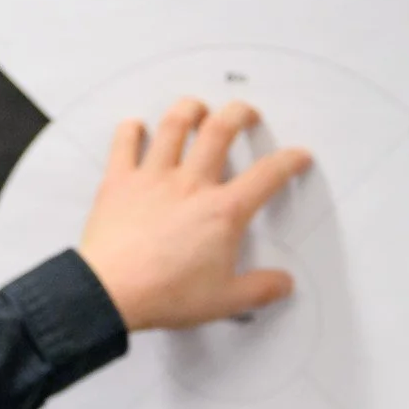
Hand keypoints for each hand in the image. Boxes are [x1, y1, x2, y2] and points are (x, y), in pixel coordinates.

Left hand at [77, 98, 313, 331]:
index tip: (297, 156)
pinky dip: (130, 130)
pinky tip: (136, 126)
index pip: (267, 176)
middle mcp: (190, 185)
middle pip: (220, 130)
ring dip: (190, 110)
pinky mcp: (119, 182)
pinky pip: (124, 144)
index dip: (288, 161)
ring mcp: (153, 178)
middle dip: (239, 114)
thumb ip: (259, 290)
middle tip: (246, 113)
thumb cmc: (164, 294)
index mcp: (222, 212)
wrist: (111, 293)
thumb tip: (283, 284)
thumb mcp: (224, 301)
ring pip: (175, 126)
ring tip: (198, 108)